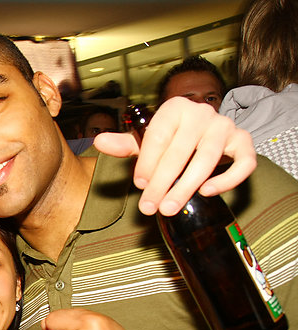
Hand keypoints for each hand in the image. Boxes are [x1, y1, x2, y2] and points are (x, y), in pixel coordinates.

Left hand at [93, 97, 256, 216]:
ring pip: (207, 159)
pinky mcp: (243, 142)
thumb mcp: (148, 140)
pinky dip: (227, 179)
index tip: (139, 184)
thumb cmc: (172, 138)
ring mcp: (224, 127)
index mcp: (175, 108)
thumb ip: (125, 144)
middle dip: (162, 183)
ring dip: (186, 186)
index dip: (147, 163)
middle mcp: (202, 113)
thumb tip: (99, 142)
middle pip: (180, 152)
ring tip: (170, 207)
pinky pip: (243, 162)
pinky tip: (207, 192)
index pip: (158, 137)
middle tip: (150, 206)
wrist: (204, 133)